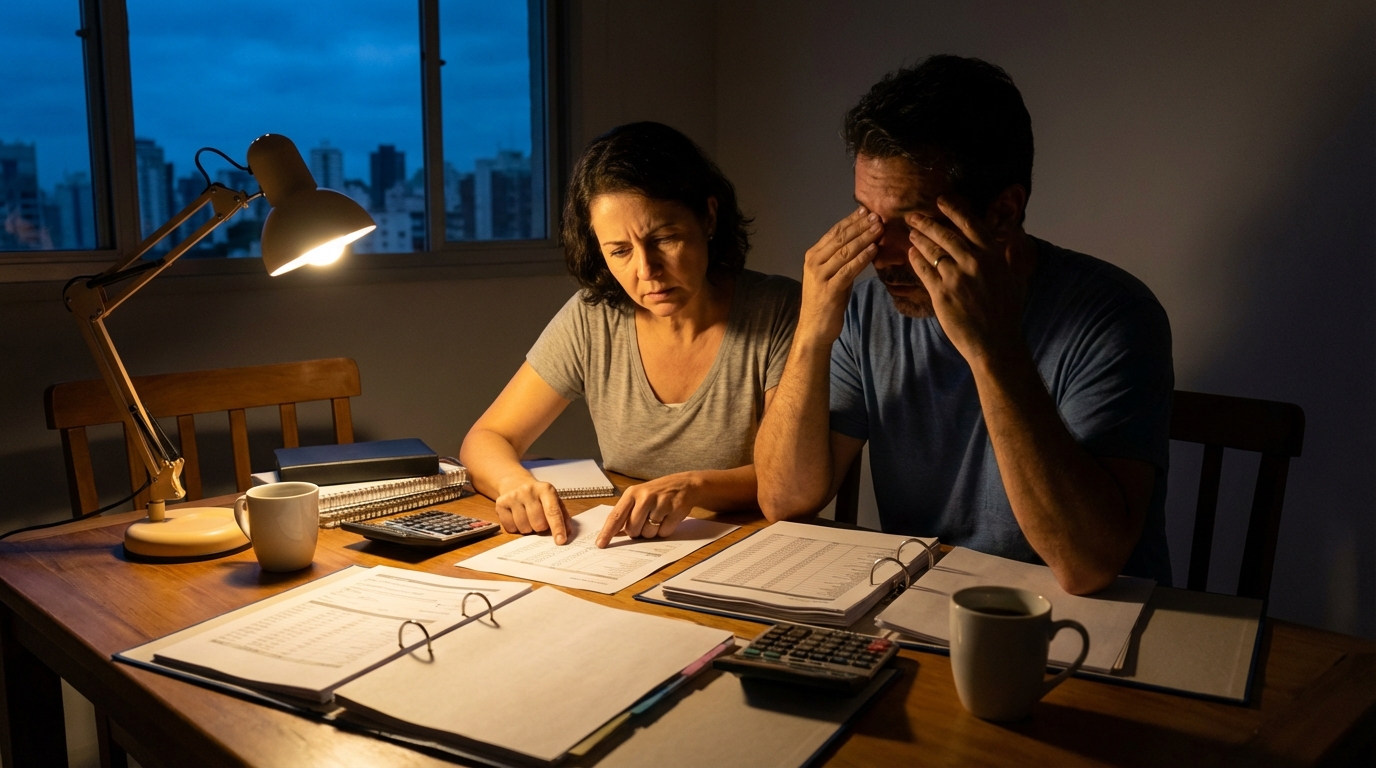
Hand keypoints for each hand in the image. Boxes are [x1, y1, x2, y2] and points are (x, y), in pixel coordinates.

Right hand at [494, 476, 569, 543]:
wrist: (516, 483)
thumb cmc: (538, 496)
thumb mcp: (553, 500)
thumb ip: (563, 517)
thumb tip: (567, 533)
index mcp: (546, 489)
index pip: (552, 511)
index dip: (557, 528)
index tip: (560, 541)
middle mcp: (528, 490)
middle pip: (538, 523)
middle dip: (541, 527)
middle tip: (539, 520)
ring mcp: (513, 496)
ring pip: (524, 527)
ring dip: (528, 528)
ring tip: (528, 517)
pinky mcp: (501, 503)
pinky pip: (511, 528)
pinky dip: (516, 528)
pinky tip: (517, 517)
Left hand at [595, 472, 699, 547]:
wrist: (685, 484)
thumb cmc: (657, 493)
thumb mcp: (639, 496)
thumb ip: (626, 513)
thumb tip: (613, 534)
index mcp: (632, 493)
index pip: (616, 516)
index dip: (607, 532)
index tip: (601, 544)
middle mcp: (645, 497)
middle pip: (632, 529)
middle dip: (637, 531)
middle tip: (645, 520)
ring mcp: (661, 503)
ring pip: (648, 533)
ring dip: (652, 532)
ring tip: (658, 517)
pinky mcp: (675, 510)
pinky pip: (664, 532)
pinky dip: (665, 530)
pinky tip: (668, 518)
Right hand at [798, 206, 882, 344]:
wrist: (814, 328)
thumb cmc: (825, 302)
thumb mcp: (831, 275)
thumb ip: (842, 260)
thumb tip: (863, 242)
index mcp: (813, 256)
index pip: (834, 233)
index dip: (851, 220)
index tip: (866, 210)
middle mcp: (814, 263)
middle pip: (840, 239)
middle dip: (860, 226)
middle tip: (877, 215)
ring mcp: (820, 276)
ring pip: (845, 252)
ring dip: (864, 238)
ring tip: (879, 228)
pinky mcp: (829, 289)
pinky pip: (848, 269)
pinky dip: (862, 258)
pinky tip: (874, 249)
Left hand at [906, 196, 1023, 364]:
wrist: (995, 343)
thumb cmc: (1007, 312)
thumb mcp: (1017, 280)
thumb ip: (1013, 258)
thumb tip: (1016, 240)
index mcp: (993, 256)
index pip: (970, 224)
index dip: (953, 210)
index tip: (940, 201)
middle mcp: (975, 262)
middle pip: (946, 235)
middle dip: (927, 223)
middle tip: (913, 216)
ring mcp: (957, 278)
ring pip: (932, 251)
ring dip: (919, 239)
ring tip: (911, 233)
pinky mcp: (941, 294)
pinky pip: (924, 271)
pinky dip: (916, 260)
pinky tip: (910, 254)